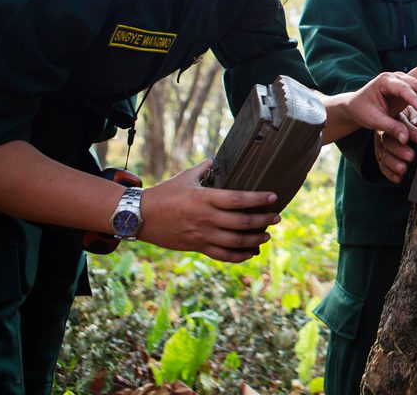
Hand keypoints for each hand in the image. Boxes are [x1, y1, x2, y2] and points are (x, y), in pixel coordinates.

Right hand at [137, 160, 279, 262]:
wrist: (140, 217)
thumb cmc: (164, 194)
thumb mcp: (185, 177)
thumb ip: (204, 169)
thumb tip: (216, 160)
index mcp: (205, 198)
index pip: (239, 199)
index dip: (259, 199)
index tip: (274, 197)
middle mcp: (206, 218)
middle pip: (242, 222)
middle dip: (263, 221)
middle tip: (277, 217)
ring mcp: (202, 235)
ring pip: (235, 242)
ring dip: (255, 239)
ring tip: (266, 235)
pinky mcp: (197, 247)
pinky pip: (222, 255)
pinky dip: (239, 256)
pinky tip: (250, 252)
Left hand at [325, 65, 416, 144]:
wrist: (356, 105)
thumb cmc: (362, 110)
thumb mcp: (374, 120)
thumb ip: (391, 128)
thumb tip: (406, 139)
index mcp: (384, 82)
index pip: (403, 88)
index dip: (414, 99)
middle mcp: (394, 77)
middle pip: (416, 80)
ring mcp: (401, 79)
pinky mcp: (406, 85)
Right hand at [374, 106, 416, 183]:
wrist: (392, 119)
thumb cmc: (404, 118)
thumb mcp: (412, 114)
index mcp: (392, 119)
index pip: (400, 124)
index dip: (410, 132)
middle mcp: (383, 132)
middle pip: (389, 141)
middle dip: (400, 150)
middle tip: (411, 156)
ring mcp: (381, 145)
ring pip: (384, 154)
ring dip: (394, 163)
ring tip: (403, 168)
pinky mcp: (380, 156)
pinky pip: (382, 165)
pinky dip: (389, 172)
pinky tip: (398, 177)